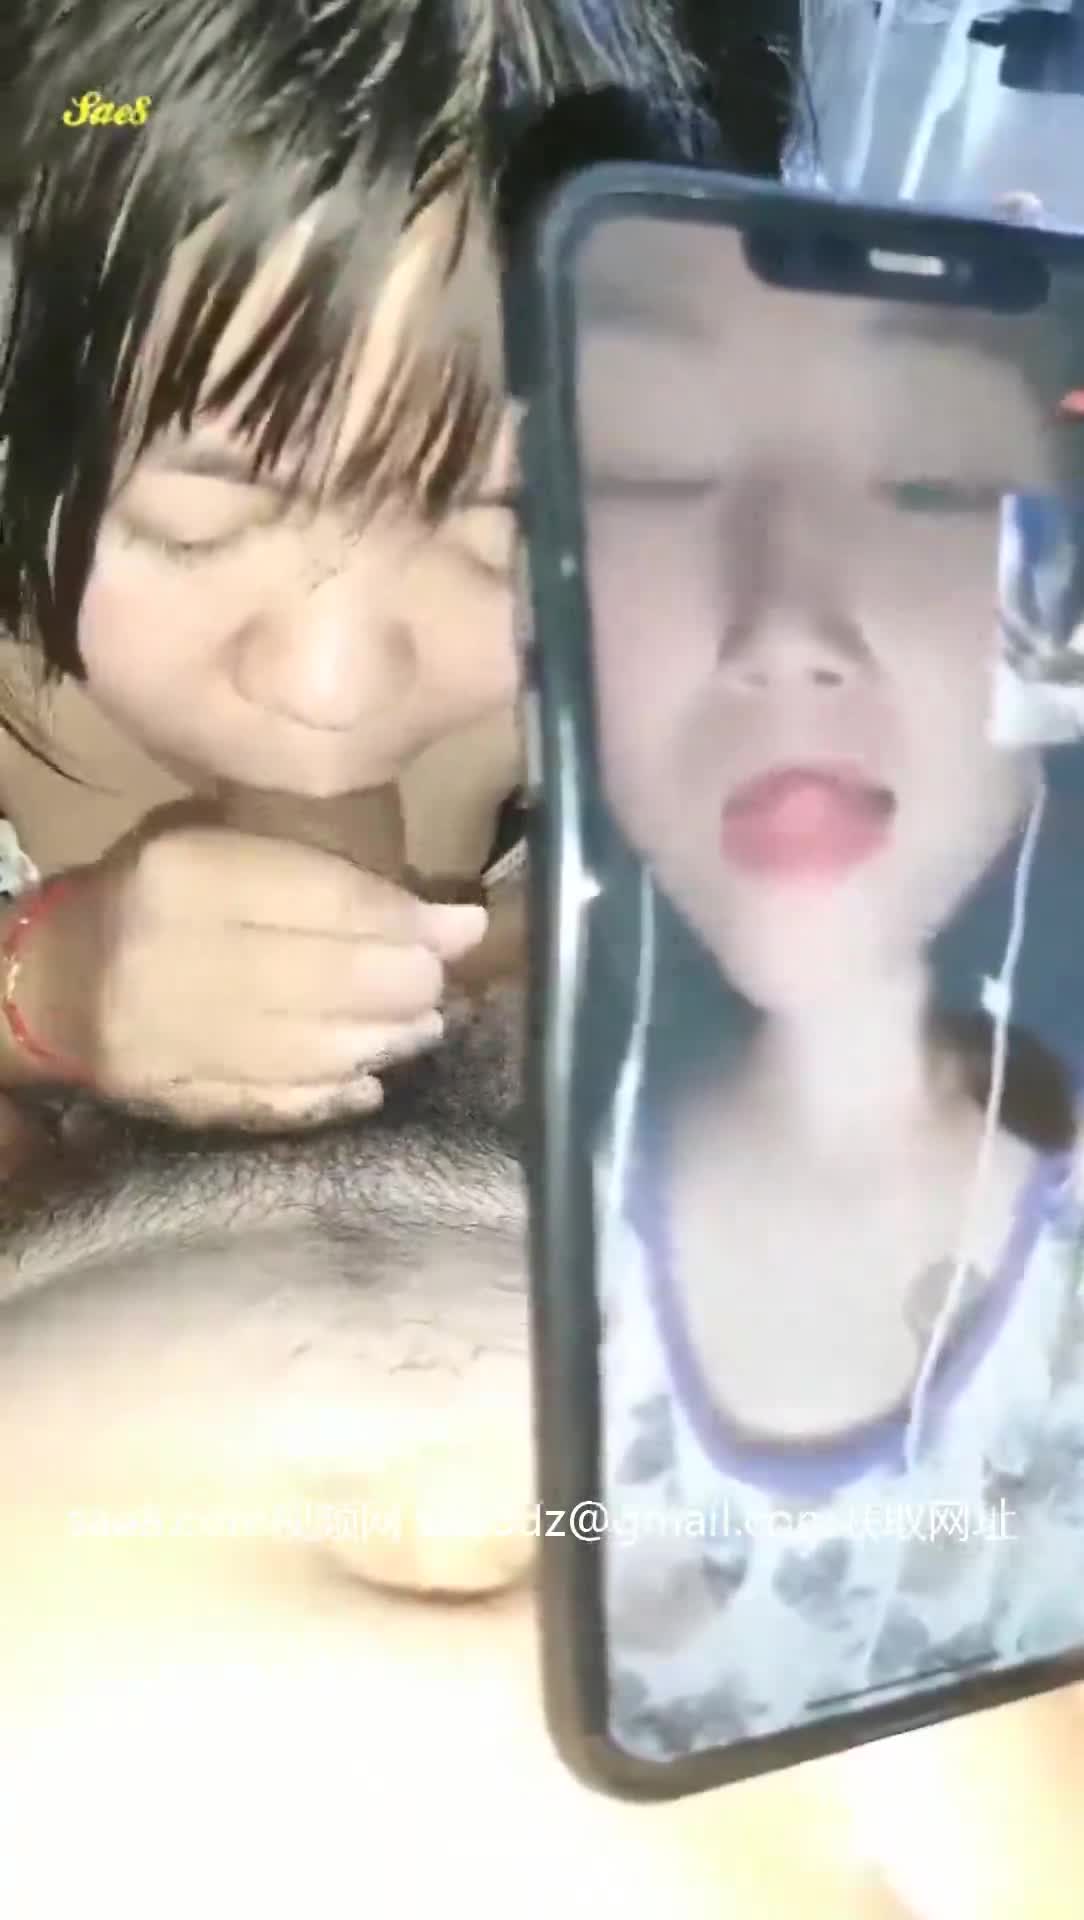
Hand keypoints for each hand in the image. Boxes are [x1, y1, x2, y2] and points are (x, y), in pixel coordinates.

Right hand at [19, 806, 485, 1127]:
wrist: (56, 982)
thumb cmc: (165, 902)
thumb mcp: (232, 856)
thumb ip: (338, 883)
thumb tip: (462, 924)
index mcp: (186, 874)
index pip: (327, 899)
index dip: (408, 920)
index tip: (462, 929)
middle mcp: (174, 955)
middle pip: (329, 978)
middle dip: (406, 984)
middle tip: (437, 984)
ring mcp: (171, 1038)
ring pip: (313, 1049)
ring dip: (386, 1041)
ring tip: (418, 1027)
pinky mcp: (175, 1097)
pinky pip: (281, 1103)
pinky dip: (338, 1094)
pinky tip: (370, 1080)